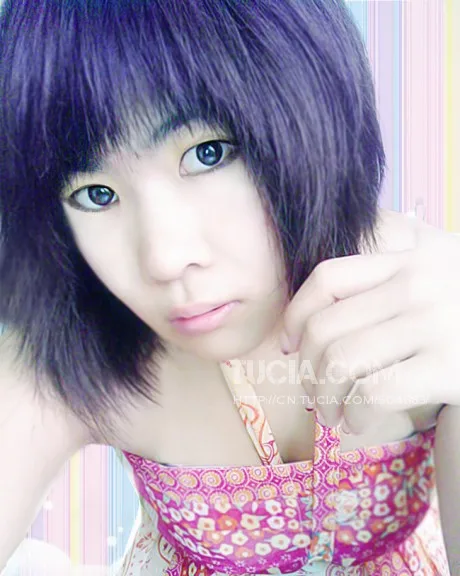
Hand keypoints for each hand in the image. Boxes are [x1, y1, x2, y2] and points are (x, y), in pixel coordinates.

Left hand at [281, 213, 459, 433]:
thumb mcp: (432, 285)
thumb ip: (384, 288)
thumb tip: (302, 332)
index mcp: (409, 259)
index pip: (327, 278)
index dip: (295, 316)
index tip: (287, 346)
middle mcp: (419, 283)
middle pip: (326, 327)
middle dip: (306, 370)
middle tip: (313, 395)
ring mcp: (436, 323)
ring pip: (342, 361)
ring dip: (324, 398)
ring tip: (331, 415)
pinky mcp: (451, 367)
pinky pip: (374, 392)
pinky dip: (354, 414)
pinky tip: (357, 423)